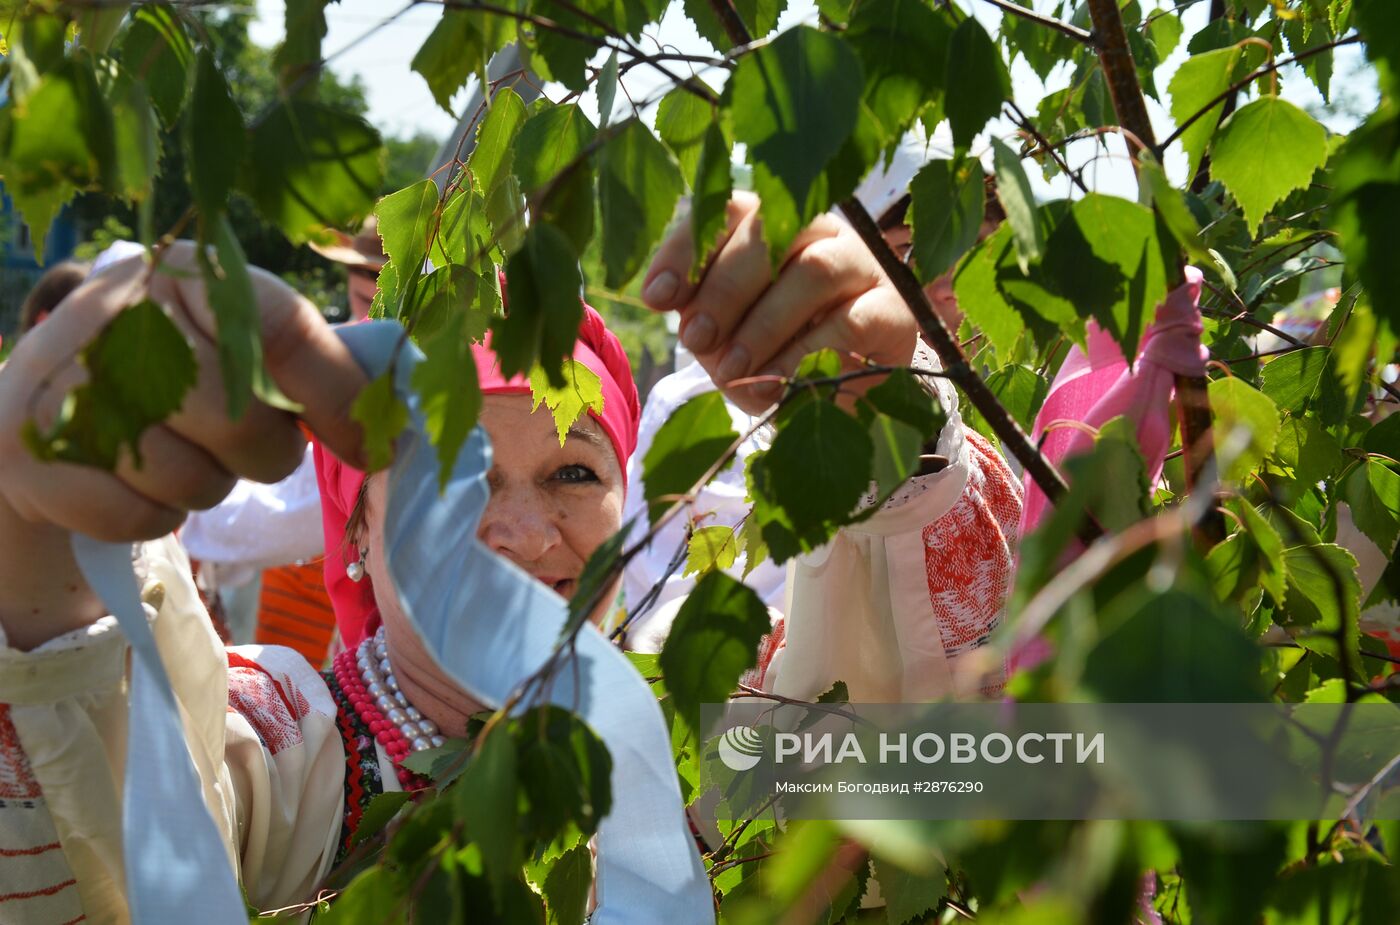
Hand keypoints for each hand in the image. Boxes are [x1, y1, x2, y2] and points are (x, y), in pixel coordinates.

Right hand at [0, 242, 366, 646]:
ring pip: (187, 474)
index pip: (281, 328)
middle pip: (236, 416)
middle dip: (259, 452)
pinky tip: (136, 482)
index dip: (334, 396)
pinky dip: (152, 515)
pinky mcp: (24, 448)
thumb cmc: (178, 378)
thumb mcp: (248, 353)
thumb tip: (387, 430)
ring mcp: (58, 377)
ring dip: (203, 486)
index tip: (366, 446)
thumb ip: (322, 373)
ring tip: (184, 457)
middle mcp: (113, 308)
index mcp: (184, 271)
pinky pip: (136, 514)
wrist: (47, 415)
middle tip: (241, 445)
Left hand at [640, 192, 917, 414]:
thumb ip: (699, 312)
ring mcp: (862, 266)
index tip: (657, 298)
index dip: (688, 248)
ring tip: (733, 369)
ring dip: (764, 323)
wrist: (840, 401)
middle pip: (771, 232)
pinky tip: (778, 382)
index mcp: (772, 225)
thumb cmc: (773, 355)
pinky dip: (807, 352)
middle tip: (696, 341)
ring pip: (814, 270)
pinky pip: (851, 319)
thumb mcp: (725, 334)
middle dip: (724, 289)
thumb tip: (665, 299)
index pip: (728, 208)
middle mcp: (819, 231)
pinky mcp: (893, 312)